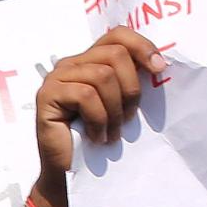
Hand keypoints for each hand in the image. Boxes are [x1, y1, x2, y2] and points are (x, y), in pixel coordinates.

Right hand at [35, 28, 165, 184]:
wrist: (71, 172)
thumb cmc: (99, 139)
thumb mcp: (122, 103)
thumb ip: (132, 79)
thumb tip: (159, 63)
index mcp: (89, 60)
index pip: (118, 34)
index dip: (142, 46)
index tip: (160, 70)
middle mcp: (70, 63)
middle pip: (115, 54)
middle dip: (131, 88)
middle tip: (129, 119)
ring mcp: (56, 78)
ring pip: (102, 76)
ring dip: (115, 110)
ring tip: (112, 133)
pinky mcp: (46, 95)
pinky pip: (86, 96)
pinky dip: (98, 120)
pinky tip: (96, 137)